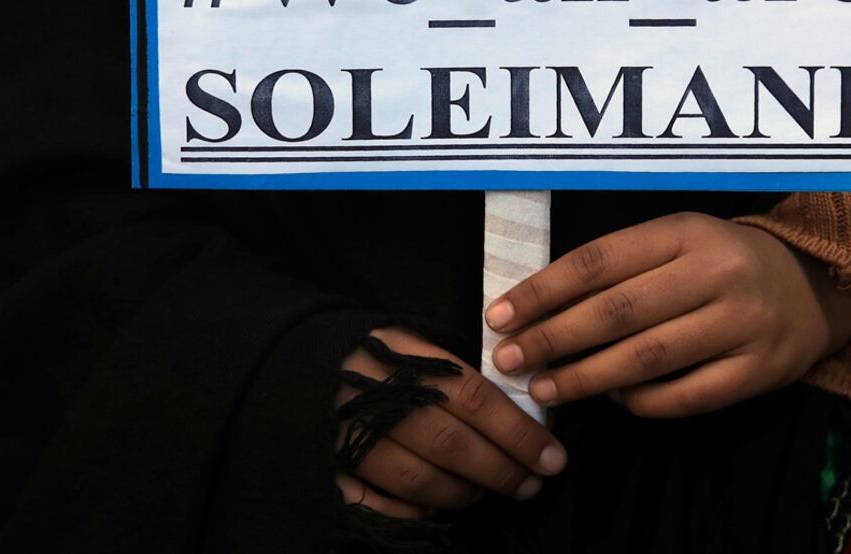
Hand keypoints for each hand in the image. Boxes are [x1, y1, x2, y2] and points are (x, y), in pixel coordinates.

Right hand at [335, 327, 567, 518]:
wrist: (298, 352)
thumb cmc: (375, 351)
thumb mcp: (415, 341)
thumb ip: (457, 371)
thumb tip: (522, 407)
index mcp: (407, 358)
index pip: (474, 397)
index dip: (518, 432)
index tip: (552, 457)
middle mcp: (379, 398)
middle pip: (451, 444)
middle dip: (501, 471)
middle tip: (532, 486)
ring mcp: (348, 436)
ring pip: (419, 479)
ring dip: (463, 493)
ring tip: (485, 493)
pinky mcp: (326, 465)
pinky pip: (374, 503)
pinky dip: (410, 511)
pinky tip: (432, 506)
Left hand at [486, 212, 850, 417]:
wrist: (816, 287)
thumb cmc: (722, 261)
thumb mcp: (677, 240)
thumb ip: (620, 267)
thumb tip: (541, 311)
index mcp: (685, 231)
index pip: (598, 261)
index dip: (543, 291)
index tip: (499, 315)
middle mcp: (716, 273)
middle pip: (618, 312)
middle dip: (553, 339)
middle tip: (509, 360)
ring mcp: (741, 324)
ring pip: (647, 359)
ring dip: (586, 378)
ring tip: (544, 391)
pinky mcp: (759, 372)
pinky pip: (685, 396)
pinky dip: (639, 402)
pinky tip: (610, 400)